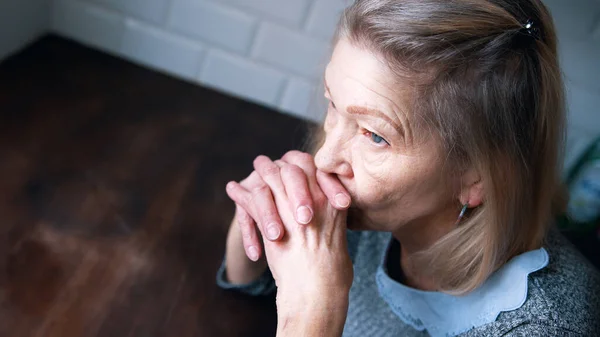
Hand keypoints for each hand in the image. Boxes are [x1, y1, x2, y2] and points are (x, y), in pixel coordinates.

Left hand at [228, 153, 352, 334]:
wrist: (317, 292)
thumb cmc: (332, 273)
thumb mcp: (339, 240)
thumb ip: (332, 223)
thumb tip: (333, 218)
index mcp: (331, 203)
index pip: (313, 168)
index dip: (300, 164)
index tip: (292, 164)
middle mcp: (312, 201)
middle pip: (290, 167)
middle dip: (276, 163)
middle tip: (265, 162)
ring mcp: (290, 211)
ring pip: (269, 178)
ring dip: (258, 172)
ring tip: (251, 168)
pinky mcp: (270, 224)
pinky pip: (250, 200)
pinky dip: (239, 194)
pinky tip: (232, 189)